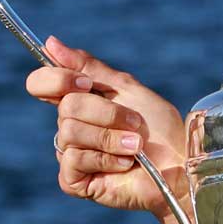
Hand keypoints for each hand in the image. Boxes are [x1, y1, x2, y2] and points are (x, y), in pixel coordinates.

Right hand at [24, 35, 189, 223]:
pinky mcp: (73, 181)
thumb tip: (50, 42)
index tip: (87, 83)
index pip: (42, 83)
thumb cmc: (159, 128)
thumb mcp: (126, 88)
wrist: (180, 164)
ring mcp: (70, 154)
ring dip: (111, 137)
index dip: (57, 79)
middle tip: (134, 122)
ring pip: (70, 132)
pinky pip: (74, 159)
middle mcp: (70, 126)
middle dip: (107, 113)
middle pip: (67, 106)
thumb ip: (89, 67)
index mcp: (80, 101)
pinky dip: (106, 158)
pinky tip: (124, 163)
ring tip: (135, 146)